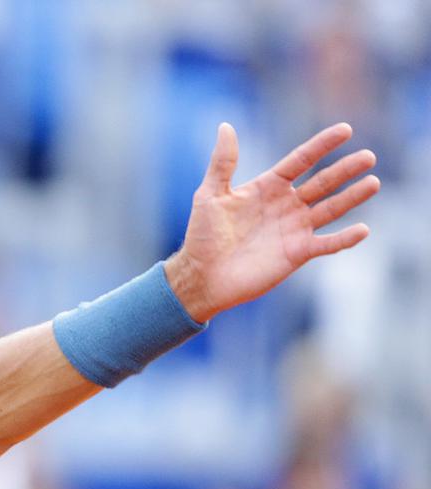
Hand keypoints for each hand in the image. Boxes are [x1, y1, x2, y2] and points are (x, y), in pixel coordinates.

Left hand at [164, 123, 378, 322]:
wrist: (202, 276)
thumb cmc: (202, 236)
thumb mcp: (210, 195)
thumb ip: (222, 163)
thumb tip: (226, 126)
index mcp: (268, 187)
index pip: (300, 161)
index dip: (321, 145)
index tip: (346, 130)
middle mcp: (286, 205)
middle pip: (322, 182)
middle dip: (345, 169)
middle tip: (368, 157)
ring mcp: (294, 229)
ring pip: (330, 209)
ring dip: (352, 197)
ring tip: (373, 182)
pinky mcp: (297, 253)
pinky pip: (326, 244)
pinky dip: (344, 239)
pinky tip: (362, 229)